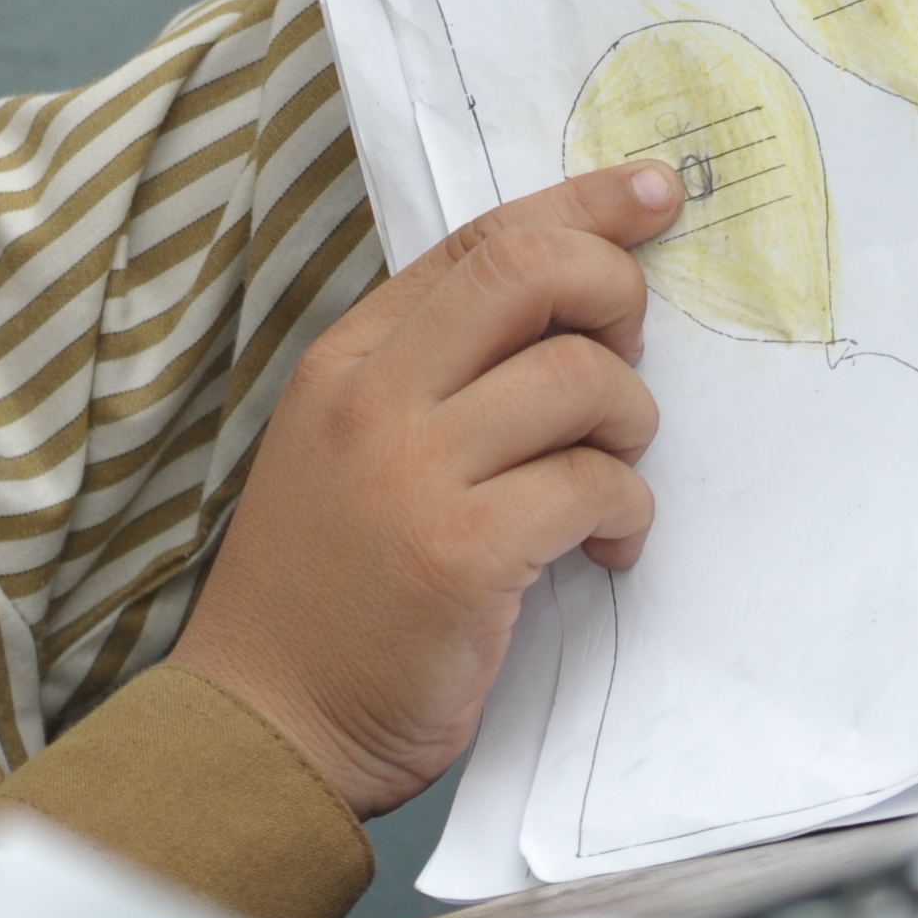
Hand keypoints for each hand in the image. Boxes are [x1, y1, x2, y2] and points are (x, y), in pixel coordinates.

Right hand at [172, 165, 678, 816]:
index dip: (577, 206)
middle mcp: (373, 396)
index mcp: (349, 360)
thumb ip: (437, 378)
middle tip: (631, 353)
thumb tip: (576, 318)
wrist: (267, 724)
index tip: (650, 193)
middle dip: (615, 290)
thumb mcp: (352, 450)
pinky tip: (607, 548)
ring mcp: (411, 471)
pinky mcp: (460, 553)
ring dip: (631, 423)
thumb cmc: (329, 594)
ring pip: (579, 378)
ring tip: (614, 476)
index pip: (477, 241)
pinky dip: (625, 511)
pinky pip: (591, 485)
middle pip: (529, 273)